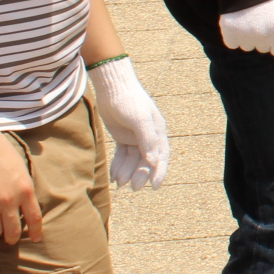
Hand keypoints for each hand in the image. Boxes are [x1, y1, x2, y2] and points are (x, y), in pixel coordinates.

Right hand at [0, 132, 42, 243]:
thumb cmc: (0, 152)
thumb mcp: (21, 170)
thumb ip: (24, 189)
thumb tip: (25, 207)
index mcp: (25, 190)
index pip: (34, 218)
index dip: (36, 232)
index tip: (36, 239)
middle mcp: (9, 199)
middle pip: (13, 231)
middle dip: (11, 237)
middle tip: (9, 238)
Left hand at [90, 56, 170, 189]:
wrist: (112, 86)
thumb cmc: (128, 100)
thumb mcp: (139, 119)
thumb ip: (147, 140)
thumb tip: (154, 161)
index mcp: (157, 132)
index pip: (161, 156)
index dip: (159, 172)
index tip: (154, 187)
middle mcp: (148, 136)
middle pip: (146, 161)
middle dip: (140, 174)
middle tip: (132, 187)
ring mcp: (135, 137)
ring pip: (133, 160)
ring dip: (127, 172)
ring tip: (118, 182)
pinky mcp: (122, 136)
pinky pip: (122, 155)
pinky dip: (118, 165)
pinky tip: (113, 175)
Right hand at [219, 0, 273, 56]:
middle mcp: (262, 36)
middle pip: (263, 49)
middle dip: (263, 38)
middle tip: (260, 20)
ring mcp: (244, 35)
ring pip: (248, 47)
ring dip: (248, 38)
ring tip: (248, 19)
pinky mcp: (229, 33)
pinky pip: (233, 44)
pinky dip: (234, 36)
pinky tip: (238, 22)